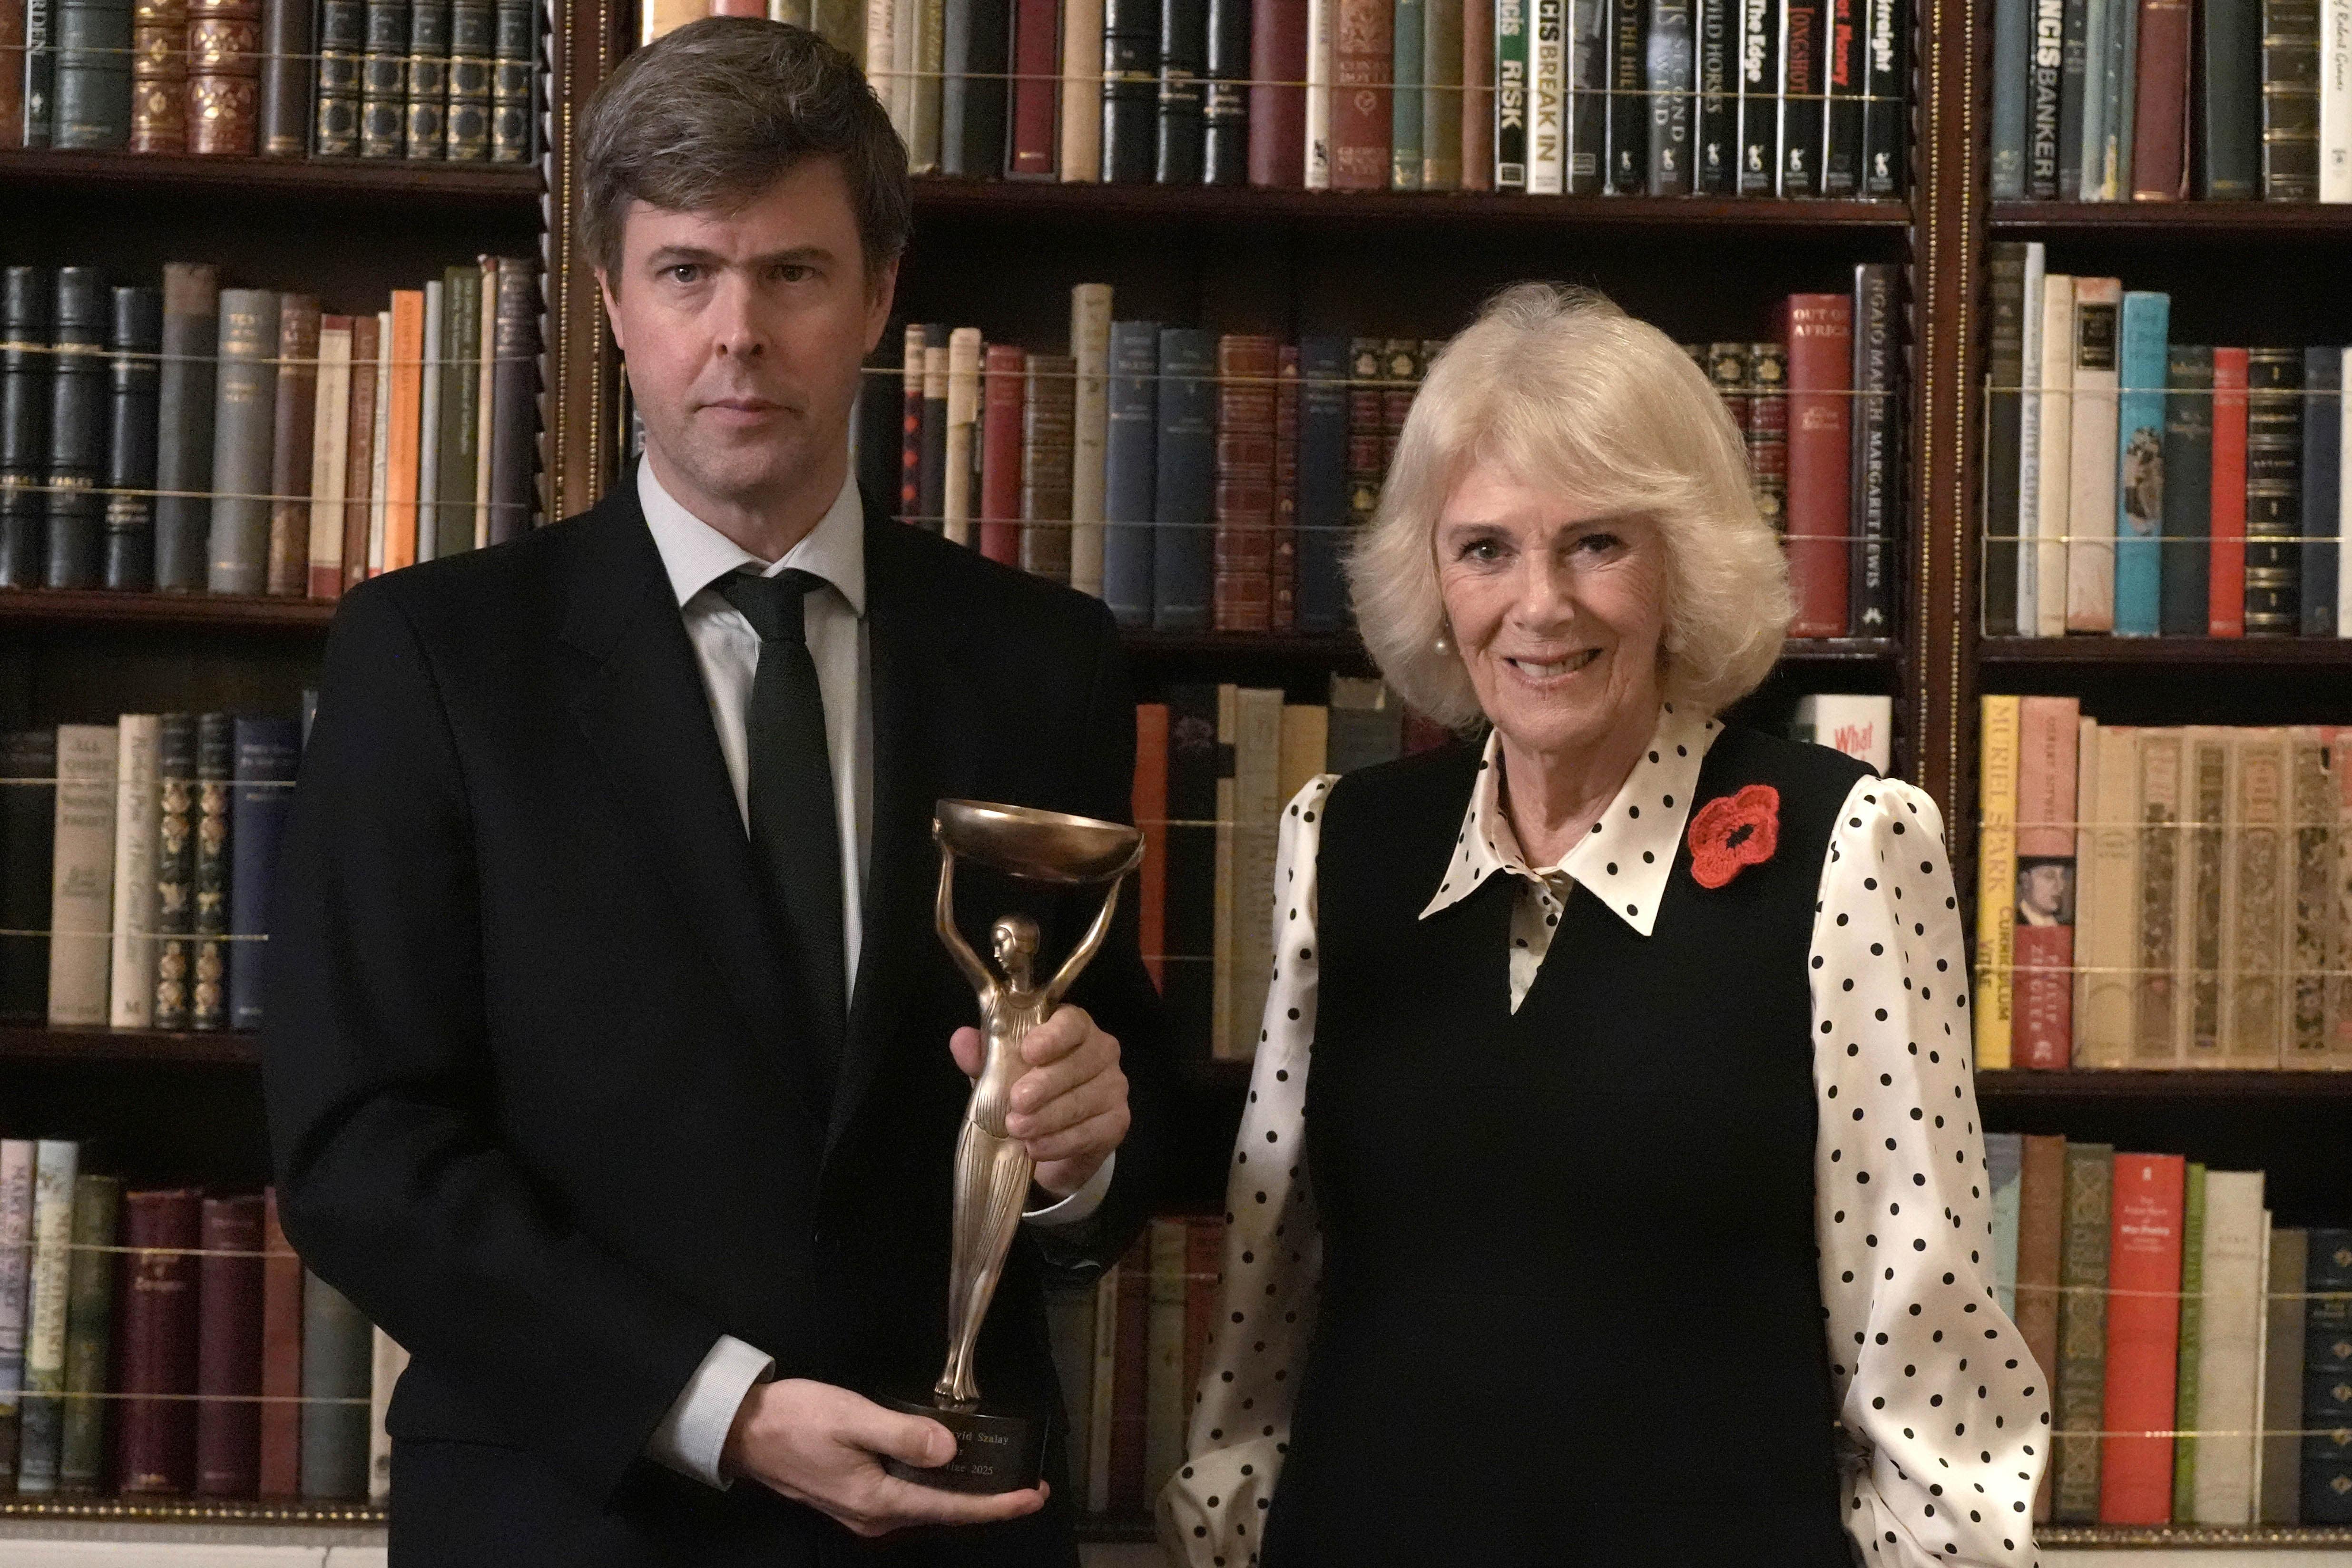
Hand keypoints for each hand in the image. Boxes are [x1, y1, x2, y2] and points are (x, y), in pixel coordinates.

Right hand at [720, 1378, 1047, 1537]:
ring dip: (962, 1496)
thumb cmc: (796, 1419)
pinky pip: (907, 1499)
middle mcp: (873, 1518)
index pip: (951, 1510)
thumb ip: (904, 1435)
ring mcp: (861, 1512)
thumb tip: (951, 1452)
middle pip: (943, 1515)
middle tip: (1027, 1484)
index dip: (996, 1505)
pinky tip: (948, 1470)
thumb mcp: (853, 1418)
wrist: (742, 1430)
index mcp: (878, 1502)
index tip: (1033, 1496)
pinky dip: (935, 1488)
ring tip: (998, 1477)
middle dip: (987, 1502)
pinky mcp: (852, 1497)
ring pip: (926, 1508)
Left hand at [948, 1004, 1128, 1197]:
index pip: (1072, 1023)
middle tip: (1015, 1102)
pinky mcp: (1117, 1122)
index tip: (1028, 1052)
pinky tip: (1036, 1149)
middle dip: (1045, 1084)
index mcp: (1074, 1029)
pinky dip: (1060, 1142)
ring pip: (1083, 1100)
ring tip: (1018, 1129)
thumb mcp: (1001, 1072)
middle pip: (1079, 1063)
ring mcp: (1114, 1087)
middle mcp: (1102, 1051)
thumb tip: (961, 1039)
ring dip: (1048, 1117)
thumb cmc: (1029, 1092)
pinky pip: (1091, 1132)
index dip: (1052, 1036)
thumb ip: (983, 1055)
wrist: (1055, 1140)